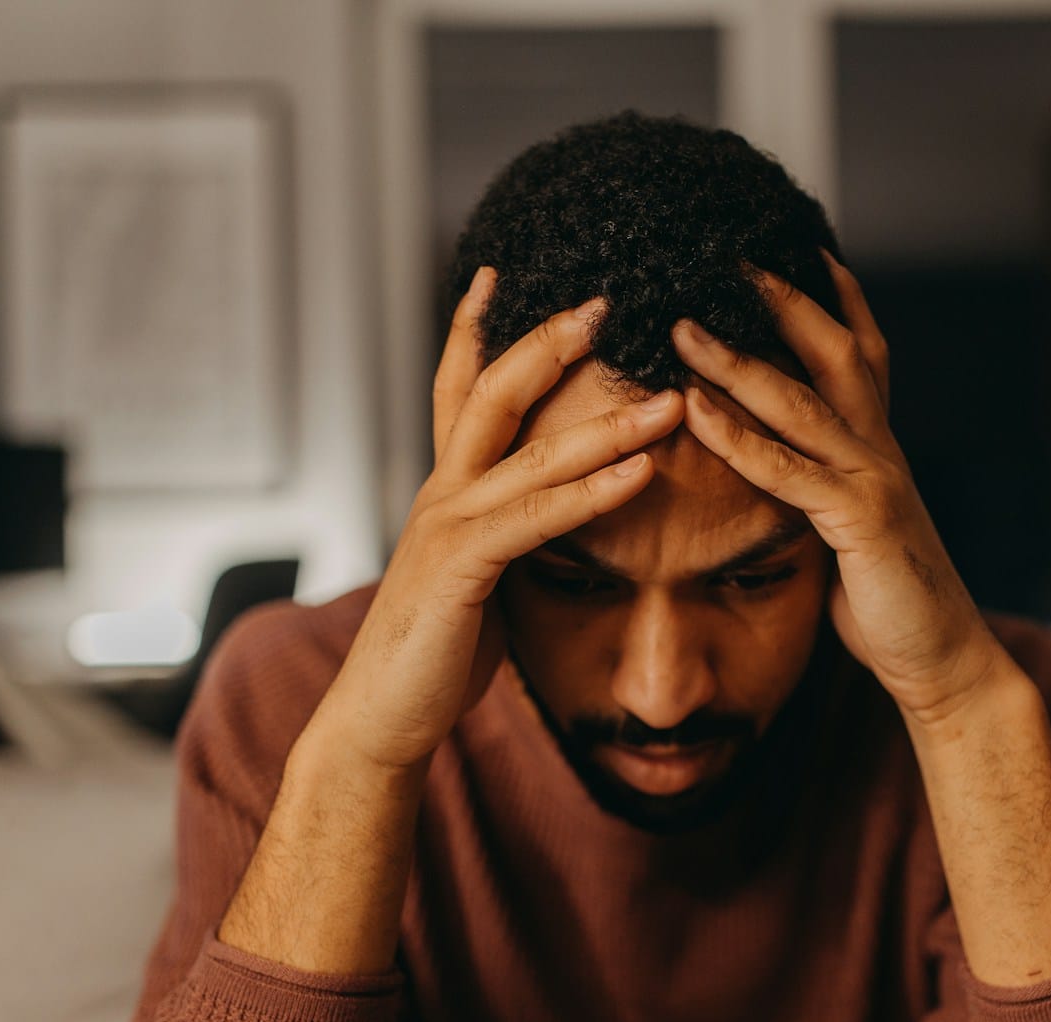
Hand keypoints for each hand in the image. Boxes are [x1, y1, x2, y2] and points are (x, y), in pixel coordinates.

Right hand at [310, 266, 684, 771]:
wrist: (382, 717)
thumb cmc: (432, 655)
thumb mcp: (475, 579)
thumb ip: (504, 537)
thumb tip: (544, 522)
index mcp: (446, 490)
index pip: (460, 390)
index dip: (476, 329)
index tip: (499, 275)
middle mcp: (442, 493)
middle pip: (494, 393)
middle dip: (549, 342)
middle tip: (605, 300)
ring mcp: (447, 526)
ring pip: (532, 452)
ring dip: (608, 421)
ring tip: (669, 396)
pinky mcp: (462, 569)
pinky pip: (538, 519)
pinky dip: (593, 492)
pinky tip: (641, 471)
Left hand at [670, 248, 1017, 727]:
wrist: (945, 660)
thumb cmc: (893, 605)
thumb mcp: (856, 533)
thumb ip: (826, 491)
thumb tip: (791, 475)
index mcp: (880, 449)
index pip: (862, 354)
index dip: (836, 298)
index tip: (800, 247)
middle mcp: (881, 450)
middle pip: (836, 350)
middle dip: (783, 299)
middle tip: (727, 253)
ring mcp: (874, 480)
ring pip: (801, 400)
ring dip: (737, 359)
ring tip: (682, 326)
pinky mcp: (859, 521)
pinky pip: (788, 470)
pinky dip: (738, 437)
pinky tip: (696, 411)